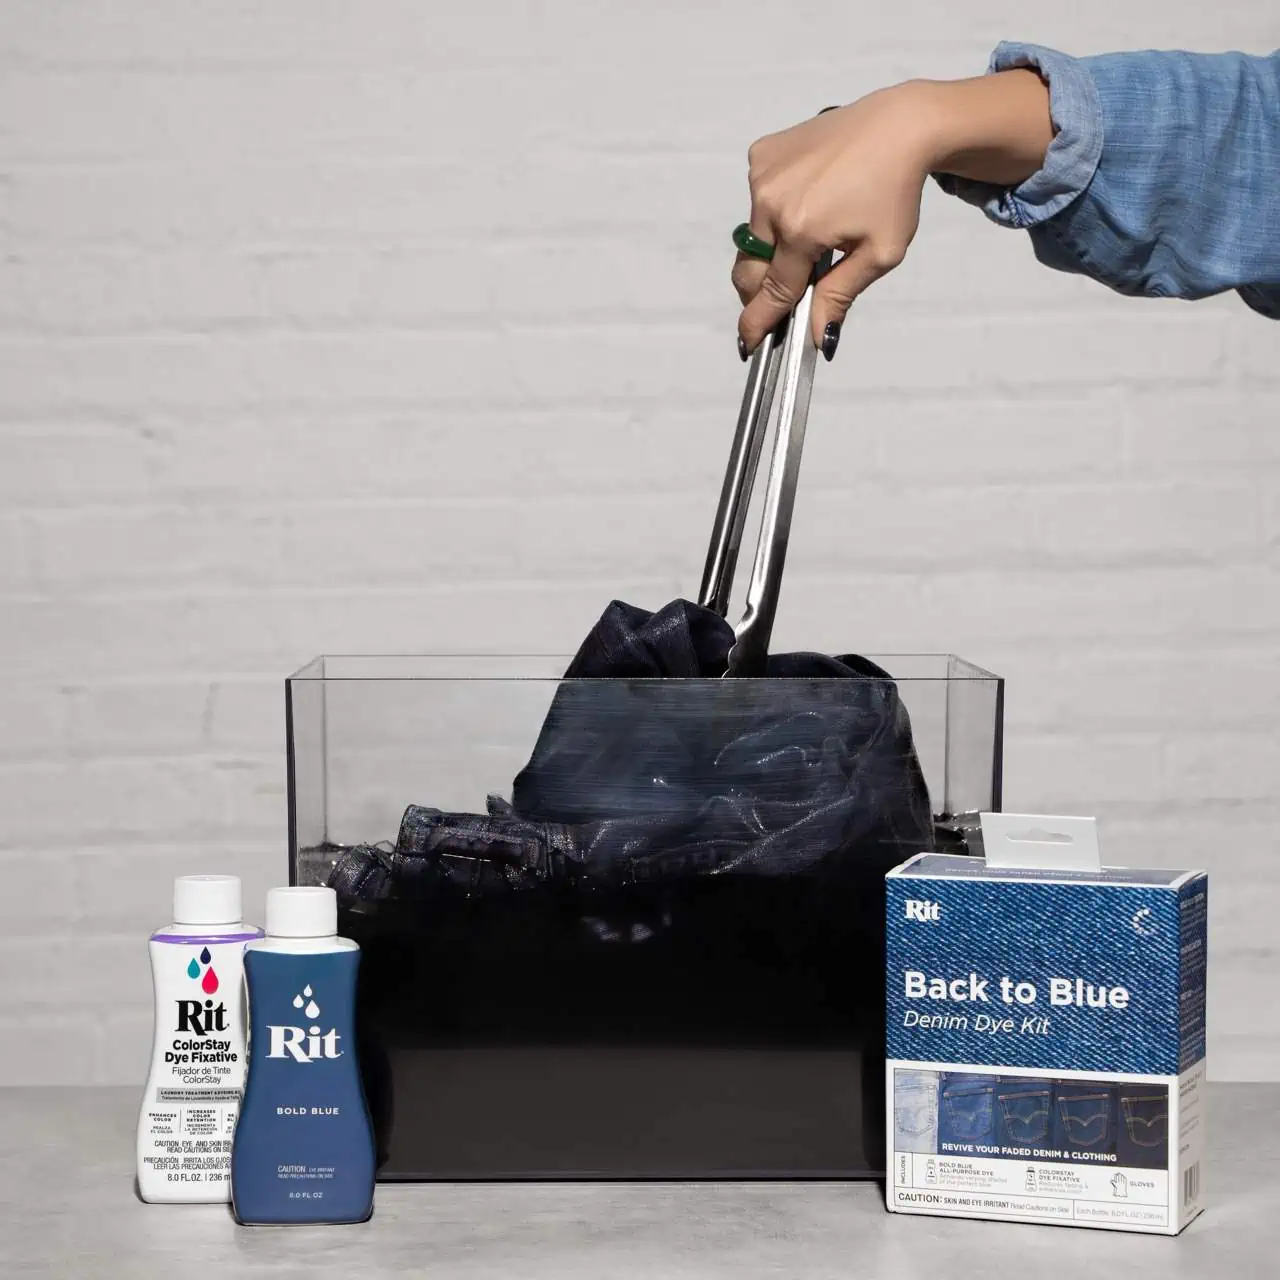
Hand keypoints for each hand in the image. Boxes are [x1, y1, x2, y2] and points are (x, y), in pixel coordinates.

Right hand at [733, 72, 1052, 356]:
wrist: (900, 126)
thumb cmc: (896, 190)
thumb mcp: (880, 253)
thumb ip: (840, 295)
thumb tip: (815, 337)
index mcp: (801, 230)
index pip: (773, 290)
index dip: (759, 321)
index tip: (748, 343)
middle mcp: (772, 202)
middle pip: (751, 268)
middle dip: (763, 290)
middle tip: (786, 296)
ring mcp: (762, 175)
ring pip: (752, 236)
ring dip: (772, 249)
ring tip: (811, 235)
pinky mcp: (762, 155)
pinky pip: (756, 202)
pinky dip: (774, 214)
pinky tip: (807, 201)